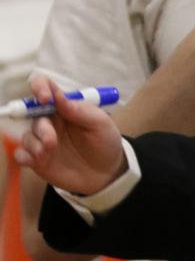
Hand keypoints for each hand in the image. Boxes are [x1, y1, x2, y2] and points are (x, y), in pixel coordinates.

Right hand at [13, 77, 126, 193]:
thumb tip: (59, 96)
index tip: (45, 98)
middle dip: (41, 127)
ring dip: (35, 145)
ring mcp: (41, 140)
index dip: (40, 87)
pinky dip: (25, 157)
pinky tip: (39, 161)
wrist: (107, 173)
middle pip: (32, 114)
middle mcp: (49, 120)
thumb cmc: (105, 143)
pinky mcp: (37, 159)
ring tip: (49, 154)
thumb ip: (81, 110)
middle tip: (51, 140)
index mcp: (64, 106)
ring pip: (27, 136)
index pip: (45, 87)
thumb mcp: (101, 124)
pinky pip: (21, 154)